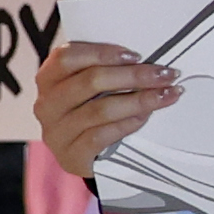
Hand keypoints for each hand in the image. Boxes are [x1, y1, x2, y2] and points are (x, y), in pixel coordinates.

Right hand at [35, 40, 173, 180]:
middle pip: (90, 81)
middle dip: (134, 75)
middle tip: (165, 74)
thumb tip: (144, 61)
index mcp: (48, 80)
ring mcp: (57, 132)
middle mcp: (47, 105)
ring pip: (100, 109)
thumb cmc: (92, 114)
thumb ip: (105, 71)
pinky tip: (145, 117)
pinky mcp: (71, 155)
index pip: (67, 56)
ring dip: (139, 100)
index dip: (102, 53)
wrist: (90, 160)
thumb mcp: (91, 90)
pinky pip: (102, 135)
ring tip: (166, 95)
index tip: (136, 56)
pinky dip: (127, 124)